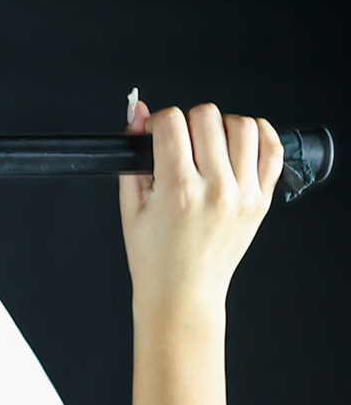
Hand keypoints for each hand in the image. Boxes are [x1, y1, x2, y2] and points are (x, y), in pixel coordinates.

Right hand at [120, 96, 281, 313]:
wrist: (183, 291)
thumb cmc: (154, 256)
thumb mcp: (131, 205)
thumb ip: (134, 156)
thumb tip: (137, 113)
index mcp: (178, 190)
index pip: (172, 123)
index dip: (157, 122)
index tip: (155, 134)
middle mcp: (216, 189)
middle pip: (207, 117)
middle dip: (187, 121)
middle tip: (180, 142)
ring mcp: (244, 194)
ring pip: (243, 125)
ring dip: (222, 125)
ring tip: (209, 143)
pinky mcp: (262, 200)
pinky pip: (273, 150)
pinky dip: (260, 134)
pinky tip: (241, 140)